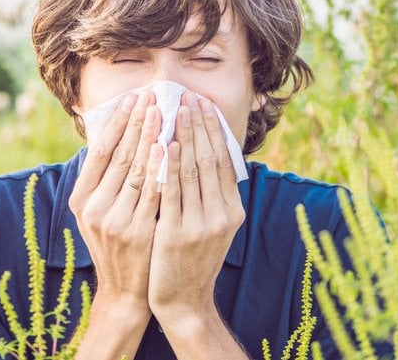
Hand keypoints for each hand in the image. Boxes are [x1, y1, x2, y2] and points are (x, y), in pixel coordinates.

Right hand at [68, 91, 161, 325]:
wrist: (126, 291)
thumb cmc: (117, 243)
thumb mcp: (100, 211)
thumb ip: (106, 178)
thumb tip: (118, 132)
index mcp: (81, 199)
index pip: (100, 151)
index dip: (117, 122)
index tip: (132, 98)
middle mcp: (94, 208)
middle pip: (119, 155)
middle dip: (137, 122)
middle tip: (152, 95)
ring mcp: (115, 221)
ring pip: (136, 170)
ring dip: (151, 137)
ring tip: (163, 111)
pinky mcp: (138, 232)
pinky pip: (153, 192)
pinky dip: (161, 168)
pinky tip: (170, 147)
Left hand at [148, 92, 245, 331]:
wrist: (183, 301)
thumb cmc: (193, 259)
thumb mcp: (213, 226)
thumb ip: (212, 195)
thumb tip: (208, 155)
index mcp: (232, 211)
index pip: (224, 160)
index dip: (214, 130)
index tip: (204, 104)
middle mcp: (222, 215)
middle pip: (210, 159)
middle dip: (199, 124)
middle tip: (189, 96)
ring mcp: (200, 225)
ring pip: (192, 170)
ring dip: (184, 136)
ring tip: (176, 110)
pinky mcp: (176, 233)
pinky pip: (172, 192)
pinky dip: (170, 165)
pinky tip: (165, 144)